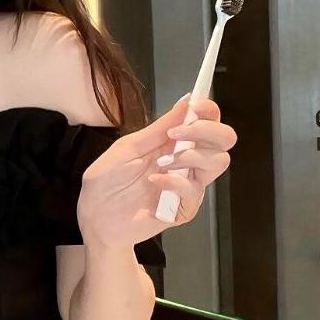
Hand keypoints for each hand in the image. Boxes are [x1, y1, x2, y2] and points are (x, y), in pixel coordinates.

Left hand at [77, 94, 237, 246]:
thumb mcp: (128, 148)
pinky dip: (174, 181)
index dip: (208, 110)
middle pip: (224, 139)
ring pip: (218, 162)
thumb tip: (186, 101)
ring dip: (191, 156)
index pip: (206, 121)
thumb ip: (158, 127)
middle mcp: (186, 161)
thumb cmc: (107, 182)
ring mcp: (188, 184)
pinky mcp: (184, 208)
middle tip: (178, 134)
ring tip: (162, 163)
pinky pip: (194, 190)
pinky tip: (154, 182)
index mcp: (173, 142)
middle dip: (207, 130)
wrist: (96, 218)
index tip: (197, 107)